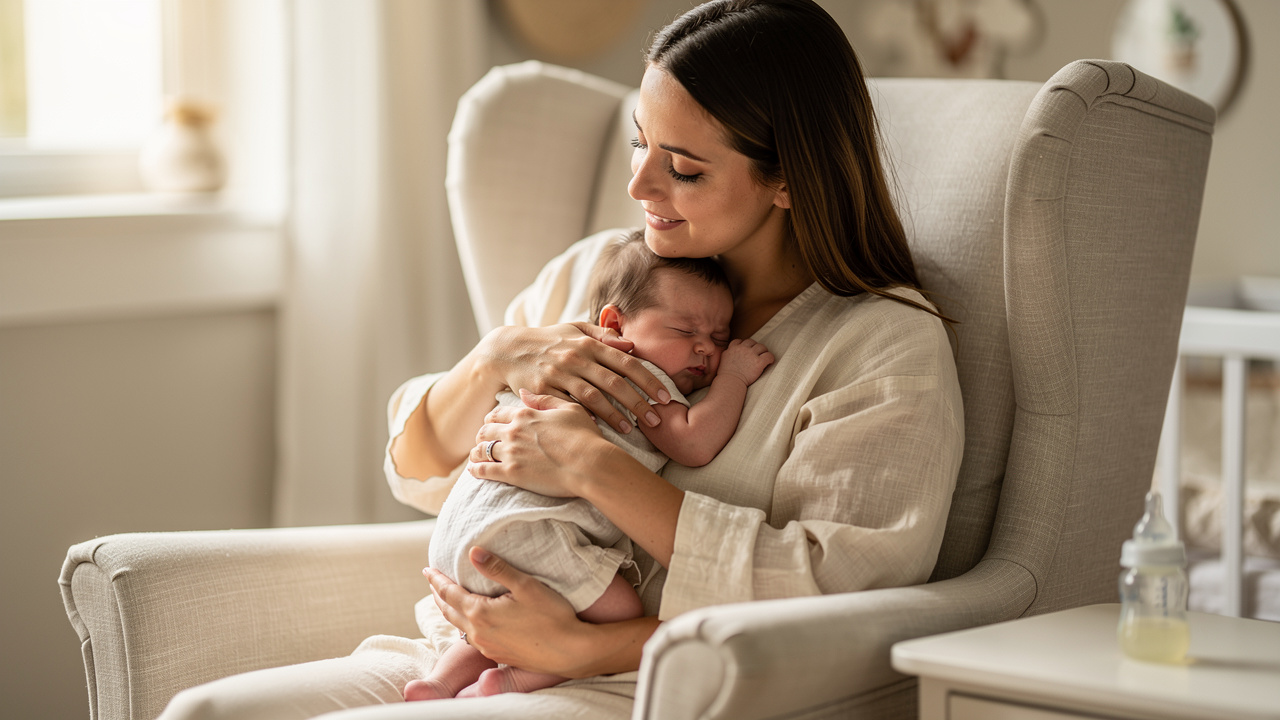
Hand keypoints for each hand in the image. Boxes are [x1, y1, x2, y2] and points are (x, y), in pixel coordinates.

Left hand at [425, 547, 588, 675]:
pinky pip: (471, 637)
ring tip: (445, 598)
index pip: (448, 593)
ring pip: (458, 626)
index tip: (427, 568)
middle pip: (448, 610)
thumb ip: (496, 568)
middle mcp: (478, 633)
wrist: (569, 651)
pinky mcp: (497, 655)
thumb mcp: (525, 585)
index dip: (436, 579)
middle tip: (432, 580)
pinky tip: (471, 620)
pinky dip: (463, 623)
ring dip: (449, 610)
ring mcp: (487, 647)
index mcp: (480, 613)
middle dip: (437, 594)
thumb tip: (472, 552)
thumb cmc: (551, 615)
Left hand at [469, 390, 603, 497]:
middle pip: (485, 431)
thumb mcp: (569, 409)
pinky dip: (476, 470)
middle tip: (481, 440)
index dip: (492, 419)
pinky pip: (484, 470)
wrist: (590, 464)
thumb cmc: (585, 436)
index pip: (498, 414)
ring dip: (476, 452)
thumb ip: (544, 400)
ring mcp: (511, 453)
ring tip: (475, 456)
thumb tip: (523, 392)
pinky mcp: (511, 473)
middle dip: (482, 435)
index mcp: (526, 415)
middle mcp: (514, 431)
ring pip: (481, 450)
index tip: (491, 423)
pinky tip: (473, 471)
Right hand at [479, 323, 669, 433]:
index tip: (665, 396)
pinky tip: (599, 429)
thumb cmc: (547, 340)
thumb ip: (603, 335)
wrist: (507, 350)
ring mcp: (557, 375)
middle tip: (656, 420)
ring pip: (593, 398)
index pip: (625, 362)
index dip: (648, 379)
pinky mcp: (541, 391)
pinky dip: (584, 418)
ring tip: (632, 429)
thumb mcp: (574, 329)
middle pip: (614, 383)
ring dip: (615, 415)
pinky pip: (567, 407)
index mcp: (588, 343)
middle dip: (638, 403)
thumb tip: (631, 345)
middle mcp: (575, 358)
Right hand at [718, 338, 774, 385]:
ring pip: (762, 347)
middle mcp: (743, 348)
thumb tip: (729, 351)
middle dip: (754, 348)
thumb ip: (728, 353)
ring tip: (763, 359)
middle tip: (756, 356)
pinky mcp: (759, 362)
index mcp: (733, 348)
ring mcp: (751, 354)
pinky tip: (769, 362)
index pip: (740, 341)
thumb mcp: (723, 359)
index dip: (744, 346)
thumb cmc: (726, 375)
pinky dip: (770, 358)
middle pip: (752, 342)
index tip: (745, 352)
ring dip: (763, 352)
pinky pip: (769, 355)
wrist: (731, 382)